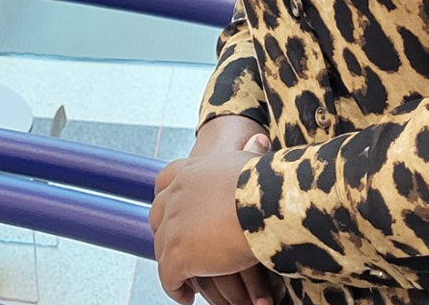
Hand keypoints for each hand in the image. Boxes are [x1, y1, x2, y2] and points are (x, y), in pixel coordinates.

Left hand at [152, 132, 274, 304]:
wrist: (267, 204)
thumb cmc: (269, 183)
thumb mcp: (254, 161)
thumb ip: (249, 153)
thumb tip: (258, 140)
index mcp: (190, 170)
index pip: (164, 183)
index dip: (168, 202)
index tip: (175, 216)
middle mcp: (175, 195)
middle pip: (158, 217)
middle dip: (167, 235)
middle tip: (182, 251)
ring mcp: (173, 226)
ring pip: (163, 250)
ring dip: (173, 267)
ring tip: (185, 280)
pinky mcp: (177, 255)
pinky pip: (169, 277)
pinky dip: (175, 289)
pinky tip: (186, 297)